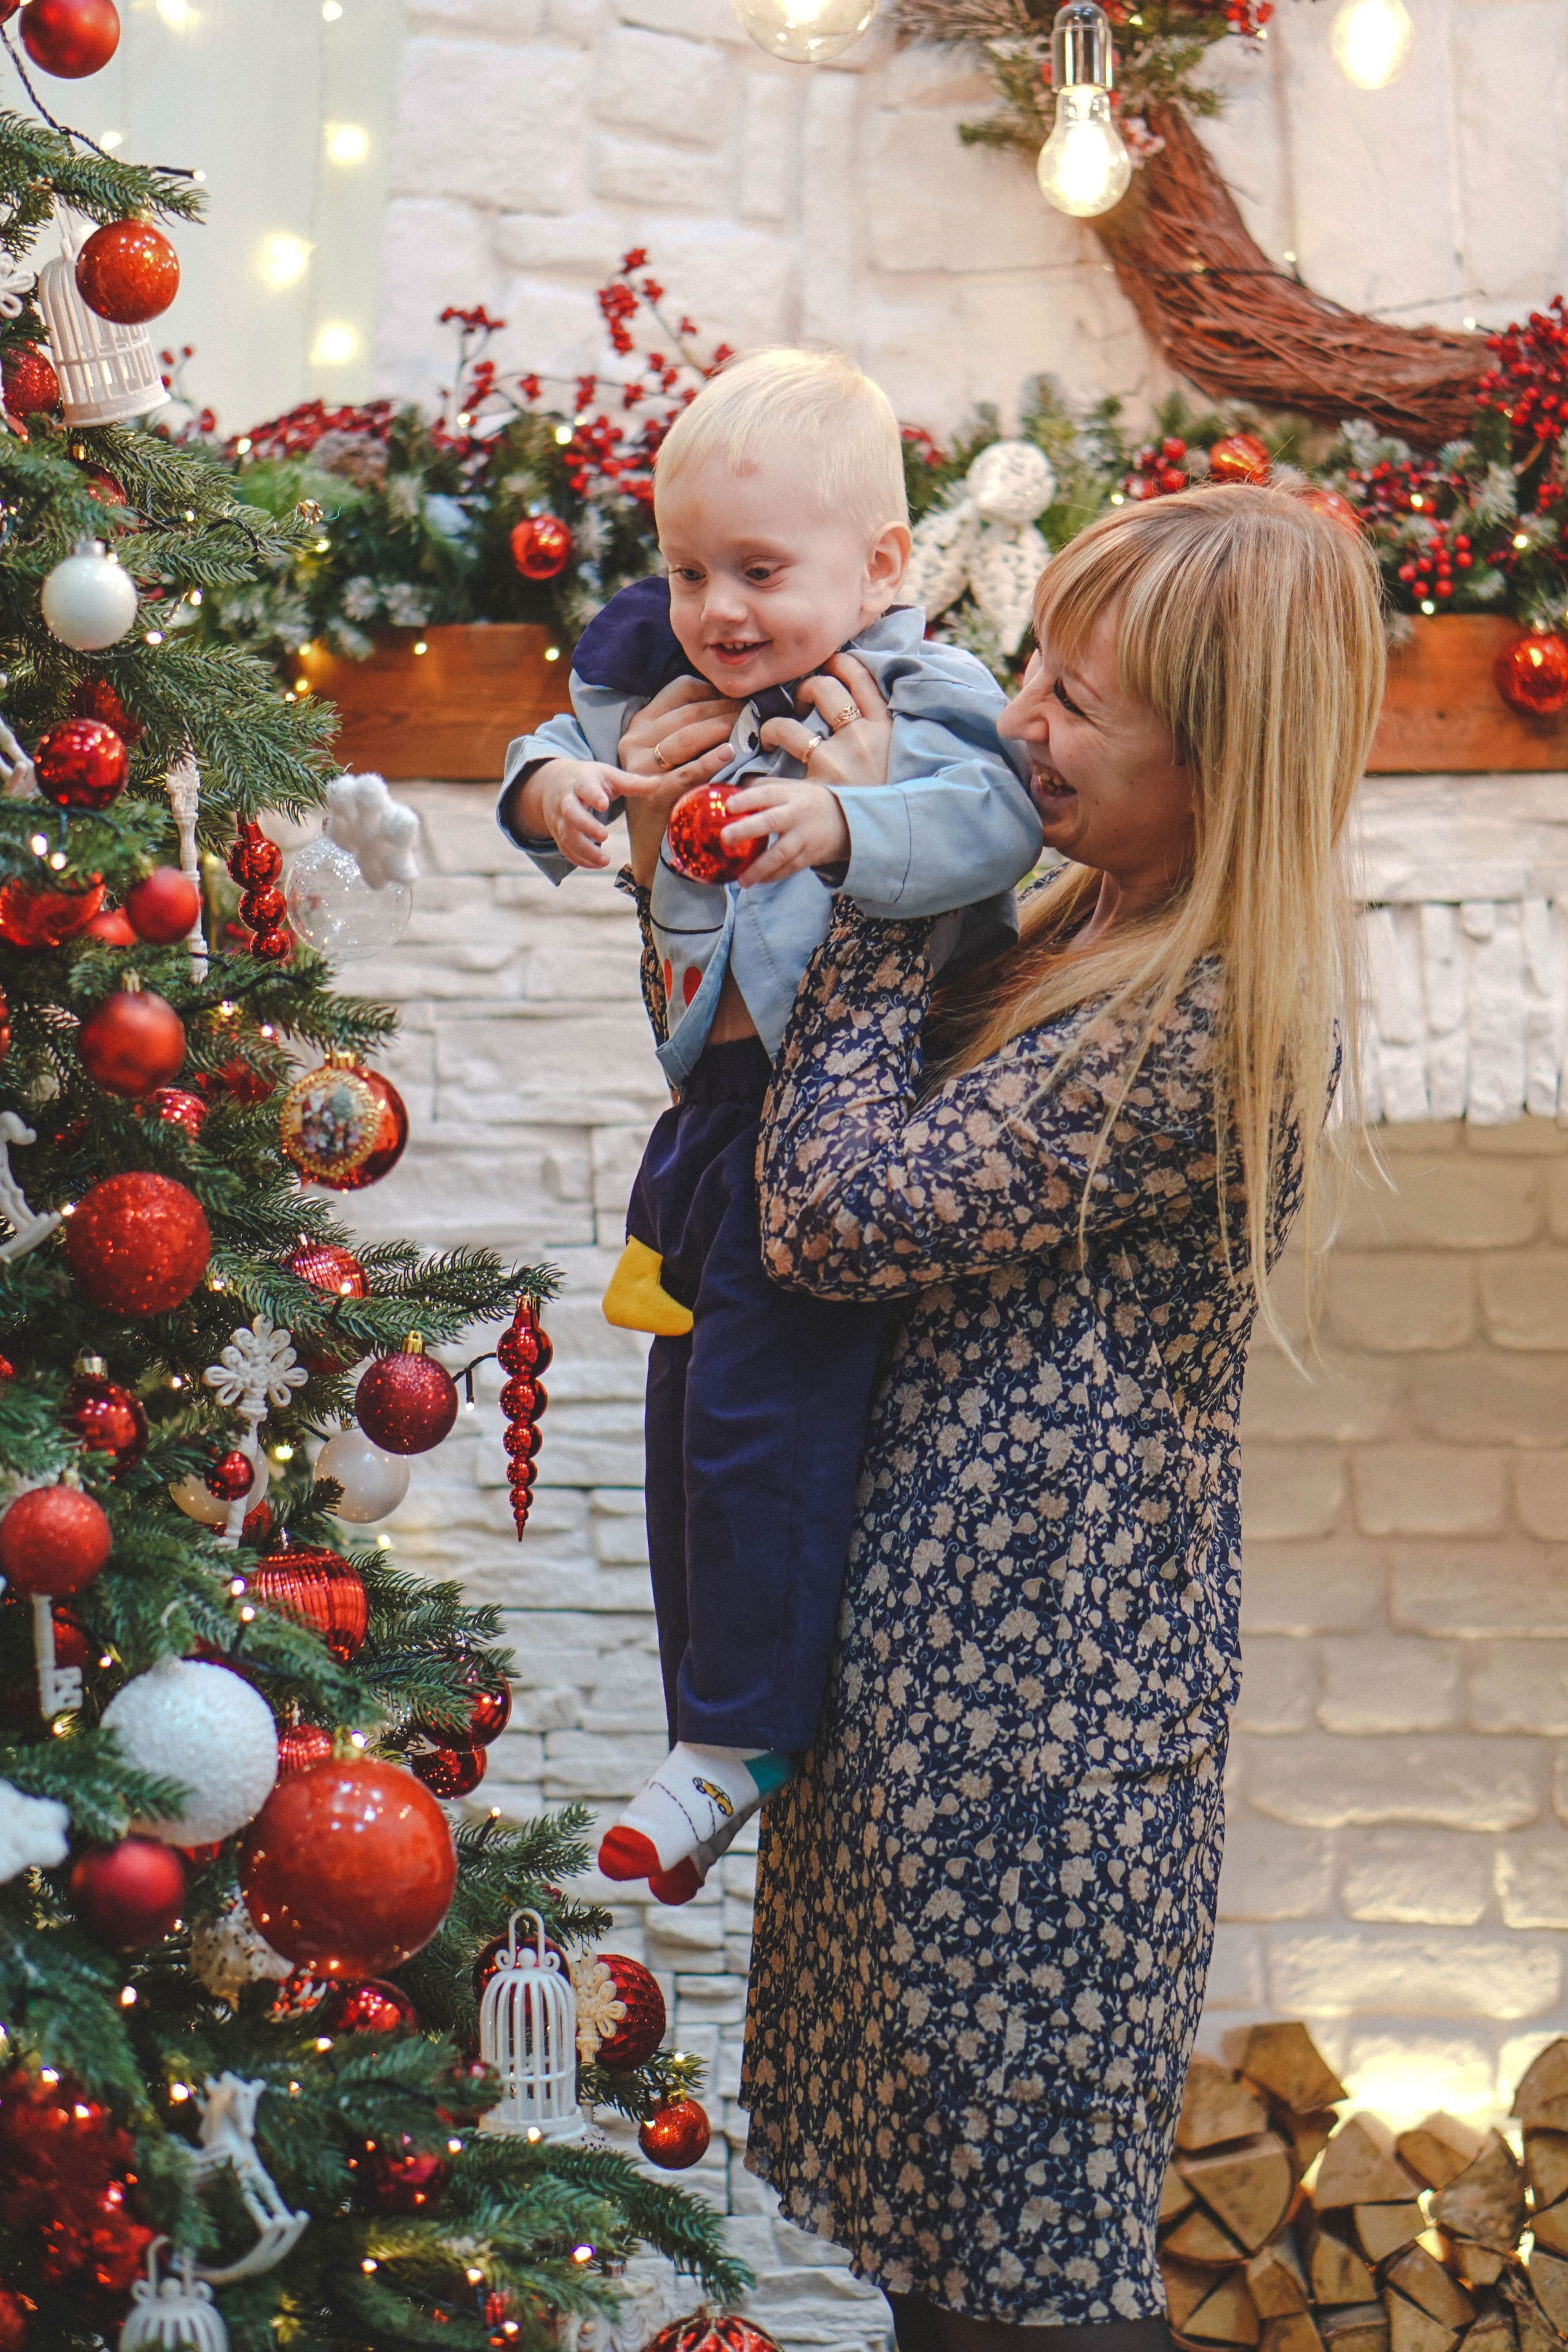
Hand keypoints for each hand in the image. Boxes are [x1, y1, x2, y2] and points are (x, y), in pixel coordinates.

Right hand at [528, 757, 638, 871]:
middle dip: (586, 825)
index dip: (593, 796)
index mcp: (582, 781)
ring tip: (605, 860)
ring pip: (566, 835)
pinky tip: (596, 865)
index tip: (605, 805)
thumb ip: (632, 782)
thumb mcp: (609, 776)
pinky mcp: (557, 833)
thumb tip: (659, 783)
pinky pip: (565, 849)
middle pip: (570, 813)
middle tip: (605, 836)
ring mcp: (559, 818)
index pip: (585, 787)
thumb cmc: (590, 779)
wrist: (555, 782)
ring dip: (584, 850)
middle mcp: (567, 800)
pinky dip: (579, 859)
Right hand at [618, 676, 742, 883]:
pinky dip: (712, 759)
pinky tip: (731, 753)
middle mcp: (635, 740)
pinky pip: (689, 770)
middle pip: (690, 712)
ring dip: (723, 727)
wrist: (652, 842)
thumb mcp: (671, 752)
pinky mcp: (654, 792)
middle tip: (756, 712)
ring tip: (749, 727)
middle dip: (727, 709)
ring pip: (689, 735)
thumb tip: (737, 700)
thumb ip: (692, 725)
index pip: (682, 690)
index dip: (717, 690)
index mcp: (640, 723)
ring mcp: (641, 766)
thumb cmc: (671, 792)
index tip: (742, 697)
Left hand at [720, 777, 849, 887]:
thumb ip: (766, 789)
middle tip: (725, 838)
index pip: (766, 794)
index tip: (728, 806)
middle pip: (770, 822)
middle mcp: (797, 814)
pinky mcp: (810, 856)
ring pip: (780, 853)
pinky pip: (789, 868)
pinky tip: (757, 881)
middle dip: (747, 830)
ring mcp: (805, 837)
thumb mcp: (793, 788)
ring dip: (759, 868)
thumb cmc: (810, 802)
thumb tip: (731, 792)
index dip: (748, 799)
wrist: (850, 820)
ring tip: (741, 880)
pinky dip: (773, 876)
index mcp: (791, 794)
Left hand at [758, 653, 891, 787]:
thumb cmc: (892, 790)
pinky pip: (772, 781)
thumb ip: (881, 722)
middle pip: (823, 690)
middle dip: (804, 688)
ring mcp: (836, 765)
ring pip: (788, 729)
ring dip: (771, 729)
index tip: (828, 663)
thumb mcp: (897, 752)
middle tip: (798, 701)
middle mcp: (859, 740)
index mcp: (883, 727)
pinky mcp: (815, 795)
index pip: (859, 676)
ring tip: (770, 739)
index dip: (838, 662)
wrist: (896, 837)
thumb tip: (861, 691)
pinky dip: (754, 781)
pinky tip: (749, 782)